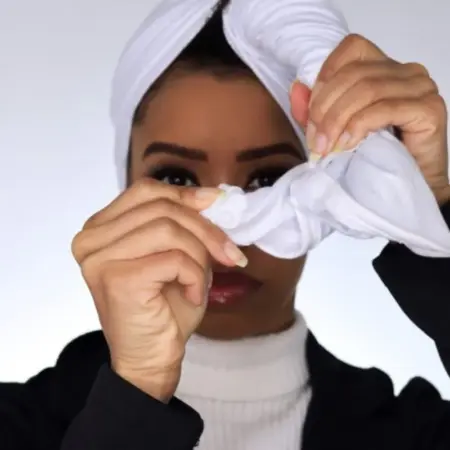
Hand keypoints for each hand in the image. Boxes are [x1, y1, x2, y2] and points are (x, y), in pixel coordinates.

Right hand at [71, 179, 245, 400]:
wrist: (150, 358)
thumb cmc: (164, 307)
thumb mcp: (175, 253)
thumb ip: (182, 223)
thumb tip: (212, 196)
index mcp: (101, 227)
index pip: (145, 190)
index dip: (184, 193)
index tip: (216, 203)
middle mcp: (91, 239)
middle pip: (161, 208)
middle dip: (205, 229)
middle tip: (231, 253)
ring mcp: (100, 258)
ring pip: (169, 230)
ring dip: (200, 255)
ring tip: (202, 281)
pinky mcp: (117, 278)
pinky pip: (174, 259)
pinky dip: (195, 276)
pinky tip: (193, 296)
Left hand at [290, 34, 449, 204]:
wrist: (408, 183)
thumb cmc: (375, 156)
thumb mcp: (335, 129)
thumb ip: (315, 109)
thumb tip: (296, 88)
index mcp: (383, 68)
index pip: (351, 49)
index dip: (326, 74)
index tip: (311, 111)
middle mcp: (405, 71)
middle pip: (354, 73)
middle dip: (324, 108)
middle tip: (314, 139)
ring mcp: (419, 87)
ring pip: (367, 89)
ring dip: (337, 120)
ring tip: (326, 146)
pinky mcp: (428, 109)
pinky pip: (384, 109)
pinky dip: (358, 126)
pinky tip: (347, 144)